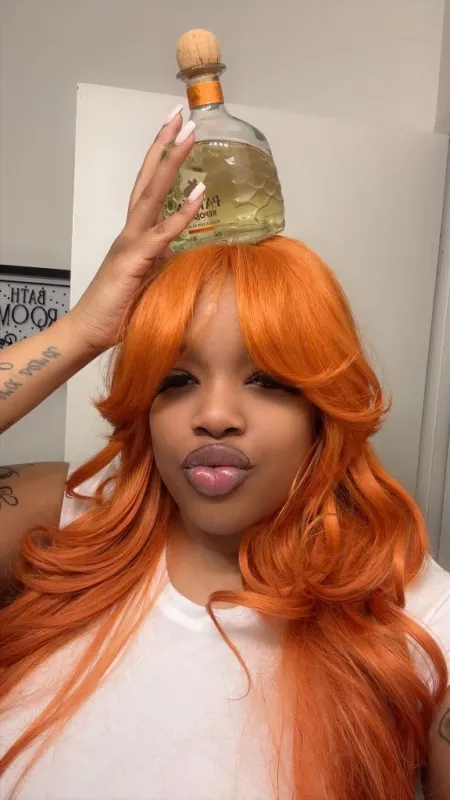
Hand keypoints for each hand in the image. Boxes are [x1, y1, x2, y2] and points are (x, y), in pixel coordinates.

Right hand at [68, 110, 203, 353]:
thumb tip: (187, 255)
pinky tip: (197, 194)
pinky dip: (180, 214)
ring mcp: (131, 243)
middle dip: (164, 145)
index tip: (179, 134)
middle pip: (148, 179)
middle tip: (181, 115)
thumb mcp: (150, 282)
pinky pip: (161, 233)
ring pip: (151, 194)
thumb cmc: (119, 312)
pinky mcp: (134, 260)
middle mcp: (131, 232)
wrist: (90, 332)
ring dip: (171, 163)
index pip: (150, 189)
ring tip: (188, 134)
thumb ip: (165, 263)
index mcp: (136, 235)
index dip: (164, 161)